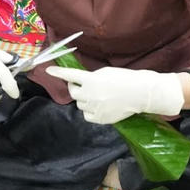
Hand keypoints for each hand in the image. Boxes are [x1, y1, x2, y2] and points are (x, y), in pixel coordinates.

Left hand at [44, 65, 183, 123]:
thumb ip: (91, 77)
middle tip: (83, 85)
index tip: (48, 71)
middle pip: (73, 92)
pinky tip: (99, 107)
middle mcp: (89, 94)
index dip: (58, 73)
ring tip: (98, 96)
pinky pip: (87, 115)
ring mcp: (94, 107)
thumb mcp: (105, 72)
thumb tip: (82, 82)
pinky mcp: (100, 118)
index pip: (69, 75)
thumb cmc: (126, 79)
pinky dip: (90, 111)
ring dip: (84, 99)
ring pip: (80, 104)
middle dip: (75, 87)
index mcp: (90, 80)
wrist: (141, 93)